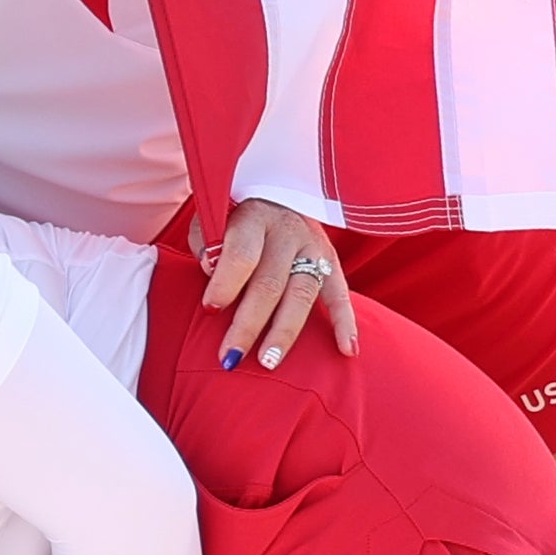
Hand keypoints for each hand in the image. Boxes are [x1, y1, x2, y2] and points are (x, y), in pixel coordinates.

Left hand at [195, 197, 359, 365]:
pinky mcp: (331, 260)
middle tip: (231, 357)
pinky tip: (347, 350)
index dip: (226, 283)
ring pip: (301, 294)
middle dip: (249, 324)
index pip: (242, 255)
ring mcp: (313, 246)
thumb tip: (212, 272)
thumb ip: (208, 244)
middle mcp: (287, 231)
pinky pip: (341, 293)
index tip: (210, 309)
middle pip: (270, 283)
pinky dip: (346, 322)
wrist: (273, 192)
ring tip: (269, 362)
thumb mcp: (213, 218)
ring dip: (285, 332)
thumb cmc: (233, 216)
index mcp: (254, 217)